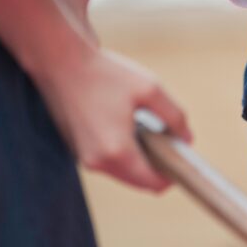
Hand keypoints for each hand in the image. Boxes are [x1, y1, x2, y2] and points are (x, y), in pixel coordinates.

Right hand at [35, 40, 191, 191]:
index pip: (153, 184)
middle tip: (166, 139)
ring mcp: (83, 158)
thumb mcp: (150, 89)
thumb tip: (187, 139)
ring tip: (145, 128)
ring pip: (122, 173)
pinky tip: (125, 126)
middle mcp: (98, 162)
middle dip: (156, 167)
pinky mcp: (75, 150)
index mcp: (117, 151)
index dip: (172, 175)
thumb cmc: (106, 73)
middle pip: (138, 182)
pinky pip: (106, 162)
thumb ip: (174, 117)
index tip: (181, 156)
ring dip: (137, 160)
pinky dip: (120, 152)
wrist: (59, 62)